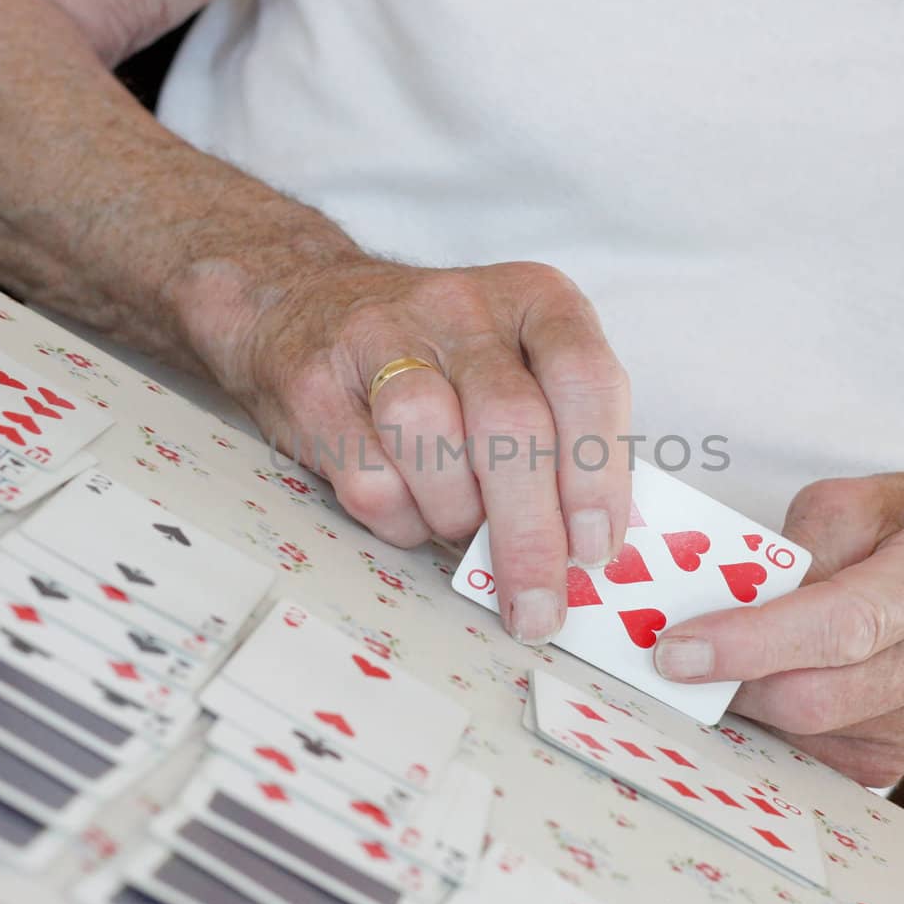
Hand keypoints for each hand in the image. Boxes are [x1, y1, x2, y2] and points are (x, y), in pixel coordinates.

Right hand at [188, 257, 632, 644]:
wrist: (307, 305)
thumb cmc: (440, 360)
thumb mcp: (519, 367)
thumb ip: (563, 439)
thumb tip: (587, 548)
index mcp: (534, 300)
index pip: (586, 378)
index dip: (596, 474)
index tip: (594, 548)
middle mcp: (464, 308)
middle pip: (510, 424)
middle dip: (530, 532)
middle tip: (538, 603)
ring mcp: (383, 337)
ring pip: (432, 441)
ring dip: (456, 514)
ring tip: (459, 525)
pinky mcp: (317, 384)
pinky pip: (369, 476)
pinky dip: (400, 519)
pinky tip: (409, 510)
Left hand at [653, 472, 903, 786]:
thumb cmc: (902, 529)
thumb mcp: (855, 501)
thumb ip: (799, 546)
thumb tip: (731, 607)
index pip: (846, 623)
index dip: (755, 641)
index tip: (680, 649)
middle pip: (823, 695)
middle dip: (735, 680)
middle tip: (674, 660)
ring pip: (812, 733)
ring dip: (751, 703)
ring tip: (722, 663)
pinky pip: (818, 756)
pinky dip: (774, 725)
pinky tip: (762, 684)